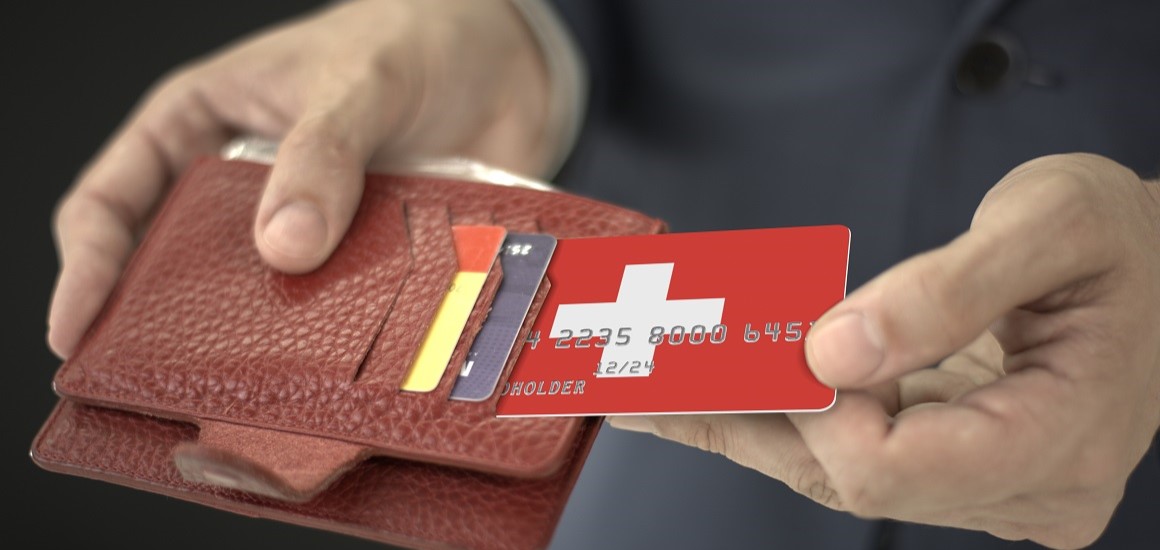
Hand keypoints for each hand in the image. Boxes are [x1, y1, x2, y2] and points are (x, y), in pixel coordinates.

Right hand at [48, 0, 549, 357]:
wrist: (505, 57)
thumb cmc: (409, 39)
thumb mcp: (356, 82)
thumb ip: (322, 151)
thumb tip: (283, 246)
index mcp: (201, 126)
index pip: (113, 200)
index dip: (87, 268)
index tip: (76, 331)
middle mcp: (244, 189)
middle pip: (178, 269)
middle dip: (169, 326)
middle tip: (164, 385)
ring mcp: (306, 231)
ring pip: (261, 302)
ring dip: (264, 343)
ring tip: (261, 392)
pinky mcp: (364, 261)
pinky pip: (340, 313)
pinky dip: (342, 342)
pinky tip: (348, 375)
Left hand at [609, 153, 1159, 547]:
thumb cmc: (1123, 242)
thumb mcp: (1055, 226)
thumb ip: (946, 293)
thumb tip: (830, 352)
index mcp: (1061, 446)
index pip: (895, 464)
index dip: (815, 408)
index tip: (760, 341)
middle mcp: (1021, 491)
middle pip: (843, 475)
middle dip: (739, 415)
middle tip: (628, 377)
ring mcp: (983, 487)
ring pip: (830, 469)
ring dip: (736, 419)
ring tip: (638, 388)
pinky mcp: (952, 464)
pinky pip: (843, 449)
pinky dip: (772, 415)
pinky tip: (699, 394)